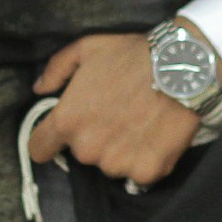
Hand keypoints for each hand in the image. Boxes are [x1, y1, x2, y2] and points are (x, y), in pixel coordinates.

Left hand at [26, 21, 221, 188]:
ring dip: (120, 150)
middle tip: (116, 113)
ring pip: (110, 164)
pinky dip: (146, 158)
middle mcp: (88, 148)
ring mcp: (117, 164)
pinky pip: (138, 172)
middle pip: (81, 153)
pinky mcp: (146, 172)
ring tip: (139, 121)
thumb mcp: (86, 48)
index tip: (59, 136)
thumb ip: (56, 69)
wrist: (182, 67)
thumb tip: (40, 89)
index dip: (47, 141)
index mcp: (67, 121)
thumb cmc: (132, 55)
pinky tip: (155, 134)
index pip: (39, 149)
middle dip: (94, 137)